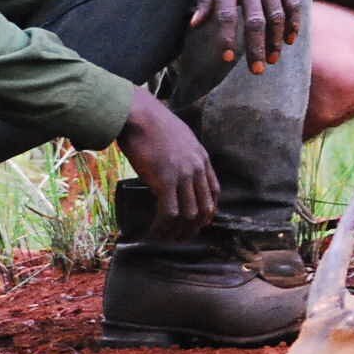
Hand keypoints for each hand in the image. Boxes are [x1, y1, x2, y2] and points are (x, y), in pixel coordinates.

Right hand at [117, 86, 218, 239]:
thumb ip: (182, 154)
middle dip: (194, 228)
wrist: (139, 115)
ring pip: (188, 215)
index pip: (214, 191)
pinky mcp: (165, 181)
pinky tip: (154, 232)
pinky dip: (163, 227)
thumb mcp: (179, 137)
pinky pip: (169, 213)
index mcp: (201, 157)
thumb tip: (173, 168)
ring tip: (165, 238)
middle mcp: (196, 168)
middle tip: (181, 237)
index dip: (208, 211)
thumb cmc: (152, 123)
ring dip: (177, 232)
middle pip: (204, 208)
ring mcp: (182, 175)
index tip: (198, 222)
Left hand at [191, 0, 297, 71]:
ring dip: (276, 41)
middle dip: (256, 49)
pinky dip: (293, 22)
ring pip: (277, 16)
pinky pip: (293, 2)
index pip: (225, 15)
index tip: (227, 58)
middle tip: (257, 71)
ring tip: (272, 59)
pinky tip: (290, 39)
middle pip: (255, 21)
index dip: (227, 38)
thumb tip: (196, 25)